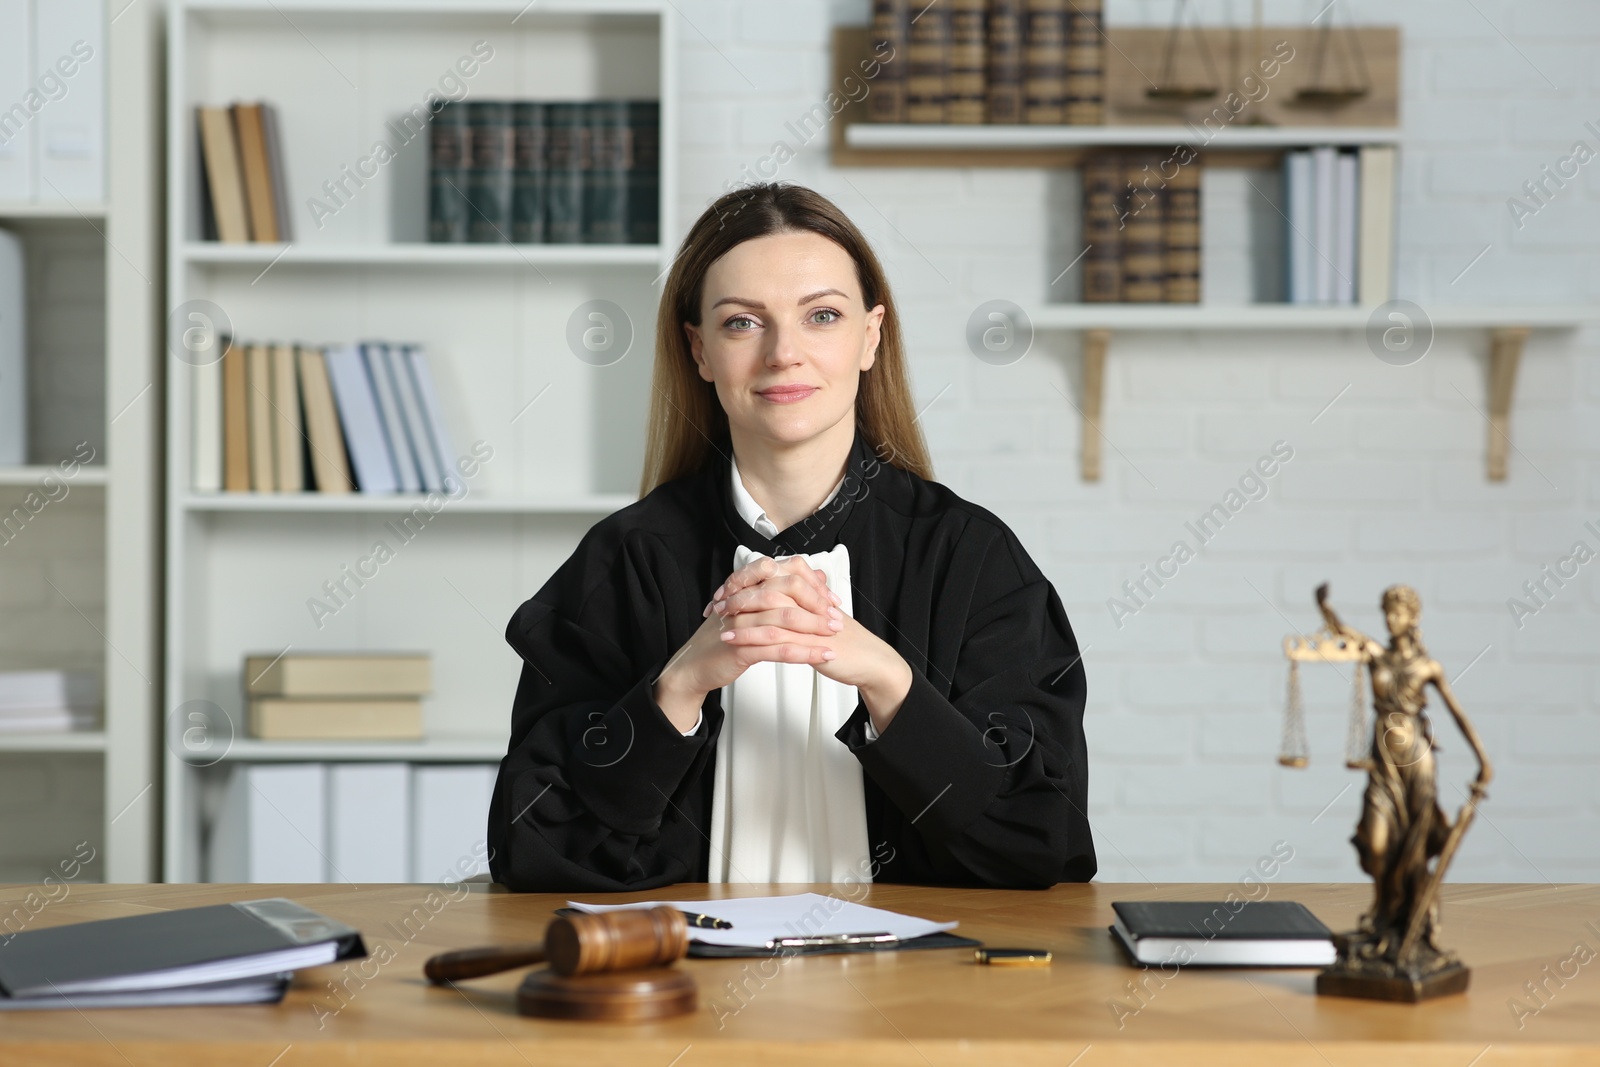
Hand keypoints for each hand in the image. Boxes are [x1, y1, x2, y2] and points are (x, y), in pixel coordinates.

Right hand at [653, 558, 838, 730]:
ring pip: (785, 620)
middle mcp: (744, 601)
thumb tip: (815, 574)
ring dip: (814, 628)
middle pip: (787, 594)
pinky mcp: (742, 648)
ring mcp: (742, 623)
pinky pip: (778, 648)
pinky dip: (804, 652)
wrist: (694, 666)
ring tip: (834, 635)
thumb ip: (781, 592)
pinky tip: (821, 655)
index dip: (811, 586)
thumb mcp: (751, 612)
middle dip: (817, 606)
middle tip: (836, 617)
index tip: (831, 599)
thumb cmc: (722, 639)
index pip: (784, 576)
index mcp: (747, 589)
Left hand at [711, 557, 913, 732]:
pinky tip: (733, 641)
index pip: (771, 576)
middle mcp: (808, 600)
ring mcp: (809, 619)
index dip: (746, 582)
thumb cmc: (847, 640)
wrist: (869, 660)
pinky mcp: (809, 641)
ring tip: (720, 623)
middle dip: (737, 597)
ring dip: (739, 617)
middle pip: (765, 589)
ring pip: (766, 611)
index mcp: (810, 590)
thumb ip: (805, 600)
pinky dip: (749, 637)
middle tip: (718, 604)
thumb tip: (783, 593)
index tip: (727, 591)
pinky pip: (773, 636)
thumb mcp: (821, 615)